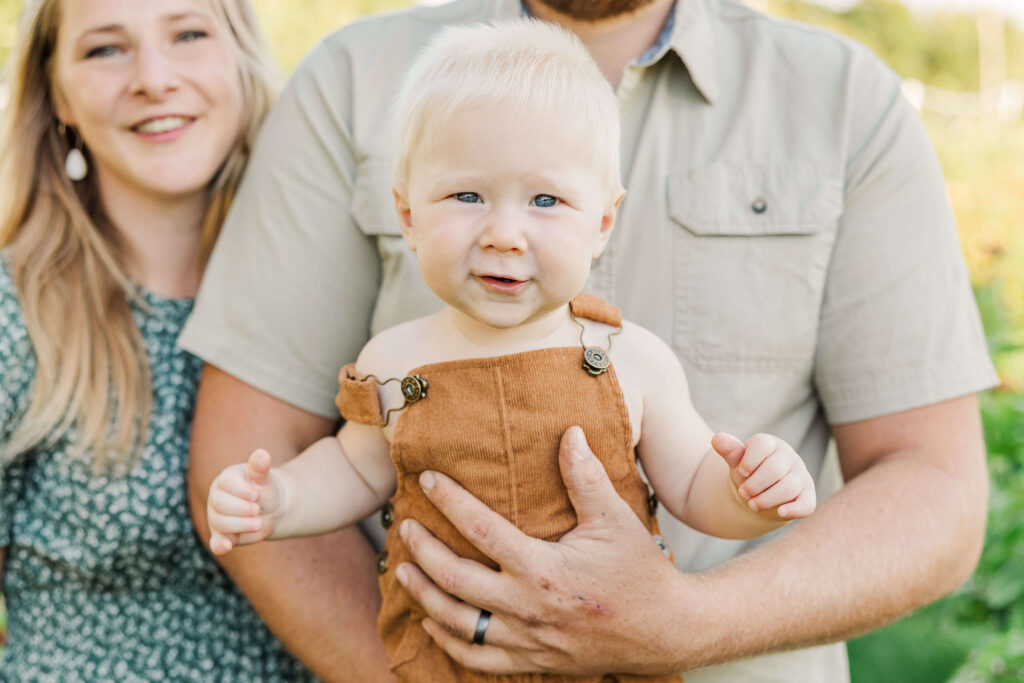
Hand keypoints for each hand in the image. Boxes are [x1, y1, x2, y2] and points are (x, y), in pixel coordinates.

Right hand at [206, 449, 285, 554]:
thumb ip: (260, 468)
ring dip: (242, 525)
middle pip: (220, 505)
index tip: (256, 495)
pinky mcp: (221, 535)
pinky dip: (220, 545)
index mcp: (226, 479)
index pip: (226, 483)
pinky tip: (226, 547)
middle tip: (258, 510)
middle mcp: (216, 498)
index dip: (241, 491)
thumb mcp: (265, 478)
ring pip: (221, 523)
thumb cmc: (266, 489)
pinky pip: (216, 542)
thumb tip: (262, 454)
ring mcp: (216, 518)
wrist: (273, 508)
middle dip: (242, 509)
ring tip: (259, 523)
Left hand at [393, 427, 689, 675]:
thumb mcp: (615, 518)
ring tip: (403, 571)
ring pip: (458, 623)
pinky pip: (478, 659)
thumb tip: (569, 433)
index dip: (449, 501)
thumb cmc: (640, 570)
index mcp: (544, 569)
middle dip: (423, 551)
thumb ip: (586, 477)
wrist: (668, 630)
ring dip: (425, 597)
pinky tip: (433, 625)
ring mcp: (527, 640)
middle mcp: (528, 608)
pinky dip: (448, 643)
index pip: (481, 531)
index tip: (427, 479)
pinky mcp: (533, 662)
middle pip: (455, 581)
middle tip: (404, 527)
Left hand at [711, 432, 815, 520]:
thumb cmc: (748, 473)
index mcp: (771, 444)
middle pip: (775, 469)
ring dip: (766, 499)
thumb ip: (729, 450)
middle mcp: (789, 458)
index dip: (749, 461)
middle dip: (755, 484)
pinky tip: (780, 512)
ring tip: (752, 505)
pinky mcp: (807, 497)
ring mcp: (801, 477)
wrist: (760, 494)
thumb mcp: (737, 461)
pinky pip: (806, 504)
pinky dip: (793, 509)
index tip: (742, 471)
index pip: (762, 445)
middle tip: (743, 493)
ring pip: (788, 488)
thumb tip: (717, 439)